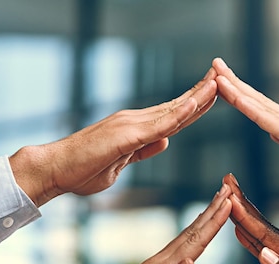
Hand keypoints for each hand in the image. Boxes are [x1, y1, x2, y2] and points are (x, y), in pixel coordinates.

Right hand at [10, 67, 218, 205]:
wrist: (54, 170)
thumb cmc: (83, 170)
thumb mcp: (122, 163)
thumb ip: (144, 151)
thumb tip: (165, 142)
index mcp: (136, 129)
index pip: (172, 116)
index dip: (194, 105)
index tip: (214, 95)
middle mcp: (135, 121)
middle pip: (176, 107)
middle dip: (202, 94)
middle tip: (224, 78)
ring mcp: (130, 125)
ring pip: (171, 111)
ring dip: (196, 98)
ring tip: (219, 83)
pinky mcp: (125, 136)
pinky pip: (158, 125)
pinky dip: (178, 115)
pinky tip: (195, 105)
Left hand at [78, 181, 231, 263]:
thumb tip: (192, 262)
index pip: (196, 238)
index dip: (215, 221)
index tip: (230, 201)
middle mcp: (165, 258)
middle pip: (195, 229)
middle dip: (213, 209)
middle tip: (229, 189)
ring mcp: (162, 262)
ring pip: (189, 234)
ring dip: (206, 217)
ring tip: (218, 202)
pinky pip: (182, 245)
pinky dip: (194, 233)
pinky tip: (196, 232)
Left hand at [212, 57, 278, 201]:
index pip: (265, 109)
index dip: (243, 94)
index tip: (223, 81)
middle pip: (261, 103)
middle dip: (236, 84)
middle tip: (214, 66)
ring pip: (266, 111)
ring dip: (241, 95)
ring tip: (220, 79)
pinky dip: (261, 116)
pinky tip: (245, 106)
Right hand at [223, 173, 278, 263]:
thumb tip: (264, 253)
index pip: (267, 233)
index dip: (246, 215)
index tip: (230, 195)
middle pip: (264, 226)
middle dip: (244, 204)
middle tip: (228, 182)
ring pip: (264, 235)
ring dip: (246, 218)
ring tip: (231, 202)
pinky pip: (268, 249)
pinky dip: (253, 239)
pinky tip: (244, 234)